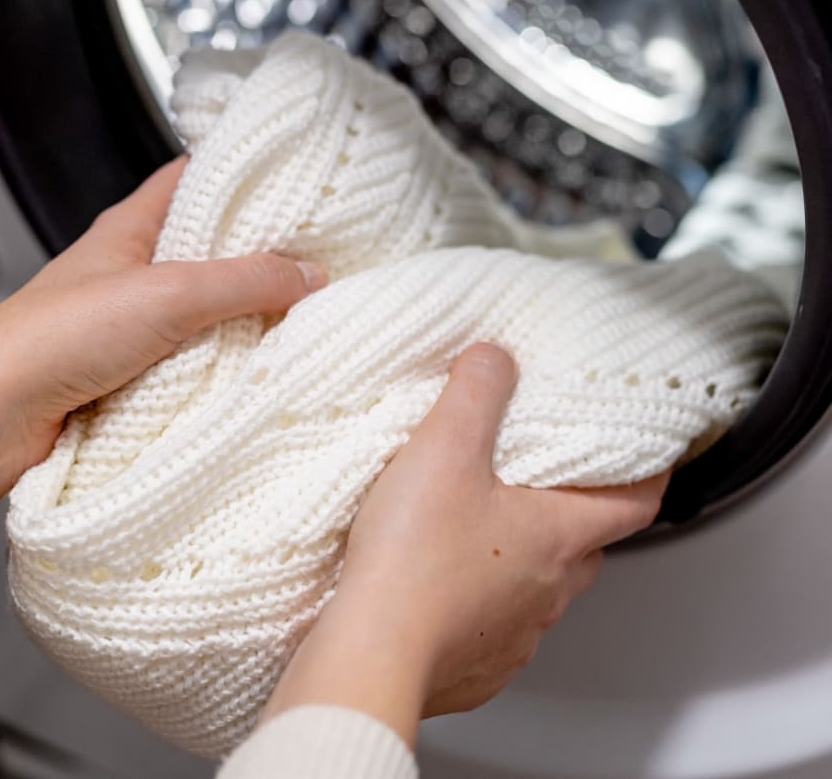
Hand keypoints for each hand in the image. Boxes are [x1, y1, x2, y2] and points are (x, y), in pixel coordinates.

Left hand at [0, 156, 325, 559]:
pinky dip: (223, 364)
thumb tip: (308, 275)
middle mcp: (131, 271)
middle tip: (314, 259)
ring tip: (299, 315)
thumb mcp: (167, 294)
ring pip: (204, 310)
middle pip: (208, 250)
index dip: (241, 173)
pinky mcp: (132, 374)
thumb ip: (244, 281)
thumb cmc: (52, 337)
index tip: (295, 180)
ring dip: (244, 317)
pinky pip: (192, 360)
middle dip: (258, 255)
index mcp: (130, 228)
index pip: (193, 179)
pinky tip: (256, 369)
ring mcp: (132, 324)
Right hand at [260, 343, 667, 745]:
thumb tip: (494, 360)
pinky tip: (440, 584)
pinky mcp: (477, 667)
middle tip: (542, 480)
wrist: (372, 652)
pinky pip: (494, 629)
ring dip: (520, 558)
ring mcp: (516, 636)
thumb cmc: (414, 559)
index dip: (652, 474)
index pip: (636, 503)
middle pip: (585, 545)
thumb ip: (475, 392)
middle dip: (570, 512)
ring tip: (474, 529)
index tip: (654, 456)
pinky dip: (480, 603)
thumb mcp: (444, 448)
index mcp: (558, 536)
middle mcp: (550, 592)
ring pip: (539, 588)